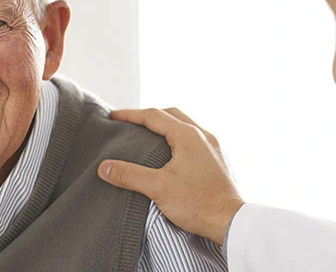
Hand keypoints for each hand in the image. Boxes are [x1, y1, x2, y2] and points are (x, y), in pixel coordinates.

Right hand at [97, 108, 244, 245]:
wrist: (230, 222)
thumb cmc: (199, 203)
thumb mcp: (158, 187)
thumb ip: (129, 175)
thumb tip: (104, 167)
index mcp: (188, 135)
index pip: (153, 116)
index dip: (130, 115)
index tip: (113, 117)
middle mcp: (203, 135)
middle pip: (171, 115)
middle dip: (148, 116)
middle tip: (129, 123)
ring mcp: (213, 147)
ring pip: (185, 126)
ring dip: (165, 126)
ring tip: (147, 135)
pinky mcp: (218, 160)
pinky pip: (194, 139)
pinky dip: (177, 138)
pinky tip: (171, 153)